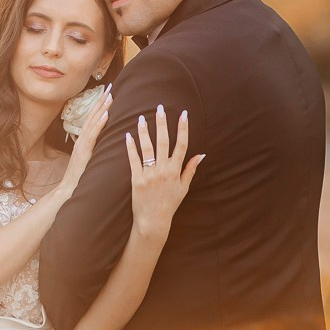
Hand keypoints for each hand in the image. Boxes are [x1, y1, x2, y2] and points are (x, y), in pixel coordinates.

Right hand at [60, 86, 111, 194]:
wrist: (69, 190)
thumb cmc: (81, 177)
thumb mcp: (89, 159)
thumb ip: (95, 149)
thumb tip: (105, 142)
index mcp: (84, 140)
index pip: (94, 118)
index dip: (100, 105)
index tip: (109, 92)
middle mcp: (82, 139)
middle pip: (93, 115)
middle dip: (102, 100)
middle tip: (111, 86)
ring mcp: (82, 145)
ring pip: (93, 122)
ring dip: (102, 108)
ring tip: (110, 95)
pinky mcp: (84, 152)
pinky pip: (93, 135)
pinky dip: (99, 124)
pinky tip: (106, 115)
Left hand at [126, 104, 202, 240]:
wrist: (153, 221)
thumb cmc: (169, 205)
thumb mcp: (183, 188)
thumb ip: (190, 169)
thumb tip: (201, 154)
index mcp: (175, 171)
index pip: (181, 145)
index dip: (183, 128)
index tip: (184, 114)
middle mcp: (163, 170)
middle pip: (163, 142)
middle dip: (162, 123)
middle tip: (160, 107)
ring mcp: (149, 174)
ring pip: (147, 148)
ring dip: (144, 132)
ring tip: (141, 118)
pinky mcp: (136, 180)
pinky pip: (133, 160)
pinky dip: (131, 147)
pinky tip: (128, 135)